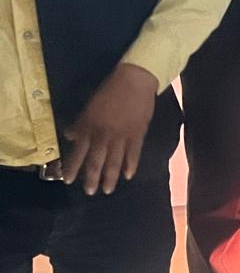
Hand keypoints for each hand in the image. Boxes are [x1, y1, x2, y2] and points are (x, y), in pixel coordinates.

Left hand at [62, 63, 158, 195]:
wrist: (135, 81)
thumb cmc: (110, 90)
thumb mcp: (91, 106)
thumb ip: (81, 123)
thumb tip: (70, 135)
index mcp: (90, 127)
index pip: (79, 152)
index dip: (73, 167)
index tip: (68, 180)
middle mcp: (104, 135)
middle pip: (96, 160)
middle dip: (92, 178)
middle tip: (90, 192)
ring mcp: (122, 135)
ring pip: (114, 160)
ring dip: (110, 176)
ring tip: (108, 190)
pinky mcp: (137, 133)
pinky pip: (133, 153)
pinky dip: (131, 164)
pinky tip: (128, 175)